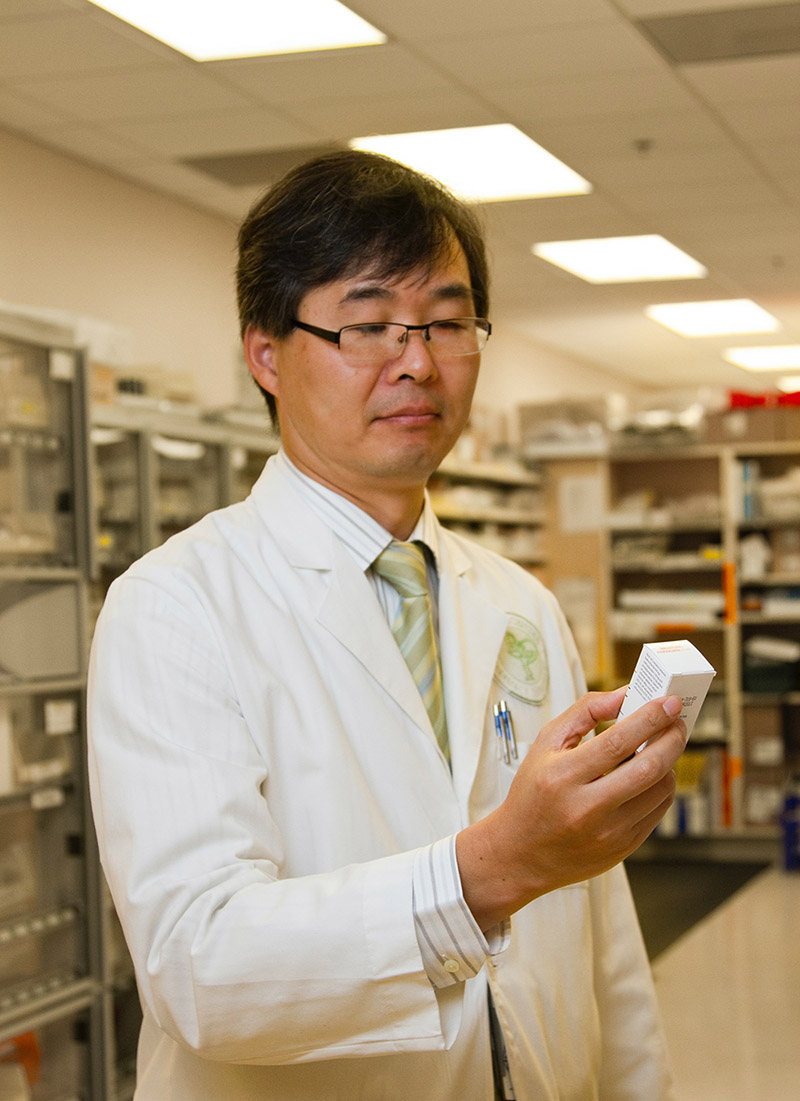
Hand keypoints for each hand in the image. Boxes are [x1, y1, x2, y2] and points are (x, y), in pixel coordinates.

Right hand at [456, 686, 685, 930]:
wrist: (521, 853)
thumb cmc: (533, 792)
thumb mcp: (545, 744)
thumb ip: (584, 712)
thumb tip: (624, 695)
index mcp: (562, 776)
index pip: (617, 742)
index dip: (650, 719)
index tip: (669, 703)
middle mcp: (586, 808)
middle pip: (648, 768)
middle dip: (672, 738)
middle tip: (677, 721)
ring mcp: (608, 833)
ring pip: (660, 790)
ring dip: (669, 762)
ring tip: (662, 747)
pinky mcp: (622, 848)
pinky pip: (658, 811)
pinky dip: (661, 787)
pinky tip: (651, 775)